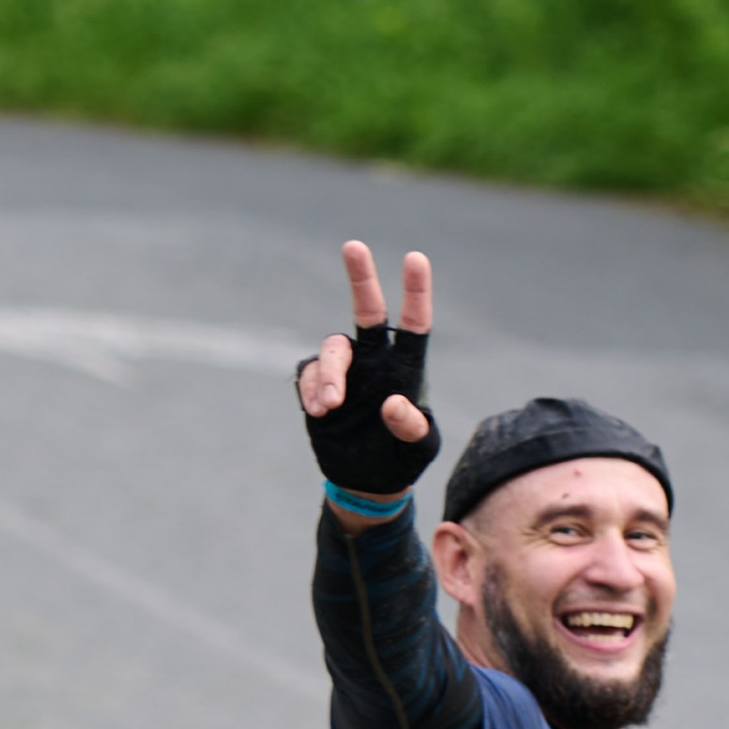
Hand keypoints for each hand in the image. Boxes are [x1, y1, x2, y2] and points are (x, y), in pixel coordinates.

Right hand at [297, 239, 438, 505]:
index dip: (415, 292)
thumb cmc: (401, 459)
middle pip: (368, 310)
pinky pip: (309, 375)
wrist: (366, 482)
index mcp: (406, 368)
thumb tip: (392, 403)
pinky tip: (320, 413)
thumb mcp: (419, 449)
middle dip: (361, 277)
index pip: (414, 323)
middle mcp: (375, 360)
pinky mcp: (318, 387)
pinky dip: (313, 391)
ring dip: (330, 374)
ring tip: (331, 406)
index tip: (415, 258)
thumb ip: (412, 427)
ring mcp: (346, 371)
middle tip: (354, 246)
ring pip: (333, 350)